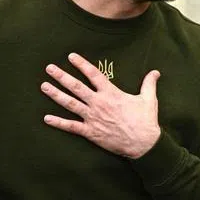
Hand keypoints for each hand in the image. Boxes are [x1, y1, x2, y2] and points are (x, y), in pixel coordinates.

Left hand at [41, 52, 160, 158]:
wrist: (143, 143)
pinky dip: (58, 122)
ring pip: (70, 104)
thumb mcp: (149, 99)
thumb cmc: (146, 121)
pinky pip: (71, 127)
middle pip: (76, 87)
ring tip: (44, 86)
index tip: (71, 56)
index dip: (82, 64)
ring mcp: (93, 118)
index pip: (94, 75)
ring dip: (55, 94)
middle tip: (49, 68)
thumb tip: (155, 72)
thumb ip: (149, 84)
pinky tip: (46, 118)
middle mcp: (99, 103)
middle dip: (61, 76)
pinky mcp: (90, 132)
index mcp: (112, 94)